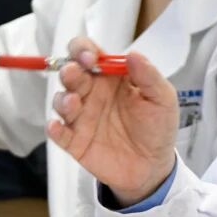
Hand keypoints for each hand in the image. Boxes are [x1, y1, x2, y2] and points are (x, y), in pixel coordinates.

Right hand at [46, 36, 178, 205]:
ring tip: (73, 102)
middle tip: (74, 72)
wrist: (153, 166)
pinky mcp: (75, 141)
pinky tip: (57, 126)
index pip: (89, 54)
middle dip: (69, 71)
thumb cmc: (157, 128)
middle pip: (71, 74)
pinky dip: (54, 129)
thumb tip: (133, 54)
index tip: (90, 56)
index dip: (83, 50)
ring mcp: (82, 117)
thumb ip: (148, 76)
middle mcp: (92, 93)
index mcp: (111, 77)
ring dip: (63, 99)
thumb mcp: (162, 99)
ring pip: (62, 100)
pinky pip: (59, 133)